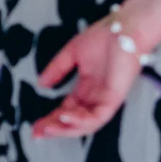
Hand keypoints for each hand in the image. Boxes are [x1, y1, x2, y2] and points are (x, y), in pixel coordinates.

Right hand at [33, 17, 143, 138]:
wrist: (125, 29)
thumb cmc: (105, 36)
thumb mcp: (72, 53)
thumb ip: (57, 69)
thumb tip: (41, 83)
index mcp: (86, 87)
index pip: (66, 109)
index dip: (51, 118)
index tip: (35, 125)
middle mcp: (95, 97)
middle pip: (73, 121)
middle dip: (55, 129)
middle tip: (38, 133)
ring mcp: (105, 99)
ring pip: (86, 125)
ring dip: (66, 129)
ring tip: (49, 128)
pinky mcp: (114, 99)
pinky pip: (97, 117)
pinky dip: (81, 121)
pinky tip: (65, 116)